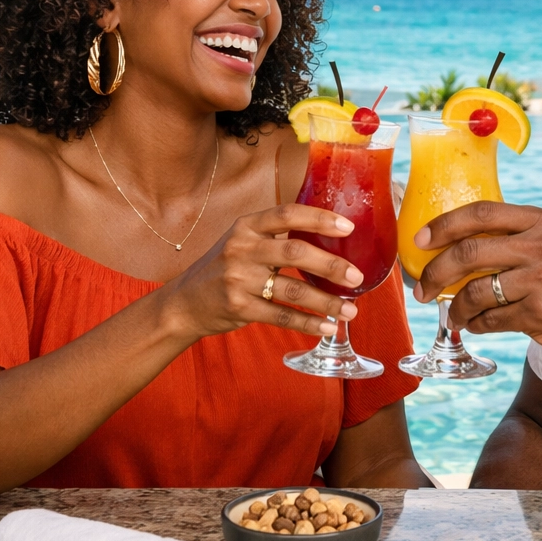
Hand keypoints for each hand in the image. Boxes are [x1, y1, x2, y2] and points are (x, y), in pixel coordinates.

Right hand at [160, 203, 364, 340]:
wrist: (185, 302)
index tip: (349, 227)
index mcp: (246, 226)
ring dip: (326, 301)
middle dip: (330, 266)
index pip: (287, 214)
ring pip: (292, 290)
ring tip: (351, 309)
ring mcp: (238, 279)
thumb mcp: (243, 242)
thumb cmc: (224, 268)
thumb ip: (276, 238)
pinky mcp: (238, 307)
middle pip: (295, 253)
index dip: (319, 218)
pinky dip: (308, 322)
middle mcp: (242, 249)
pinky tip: (327, 326)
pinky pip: (281, 316)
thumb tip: (330, 239)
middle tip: (357, 277)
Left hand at [414, 202, 541, 363]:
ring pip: (475, 292)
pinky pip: (492, 320)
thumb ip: (517, 236)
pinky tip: (478, 325)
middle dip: (436, 273)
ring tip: (454, 316)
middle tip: (423, 289)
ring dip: (456, 308)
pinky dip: (478, 325)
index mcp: (540, 221)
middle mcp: (540, 246)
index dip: (443, 225)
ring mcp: (540, 281)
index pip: (481, 213)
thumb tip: (460, 244)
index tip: (420, 240)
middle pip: (468, 252)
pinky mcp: (540, 314)